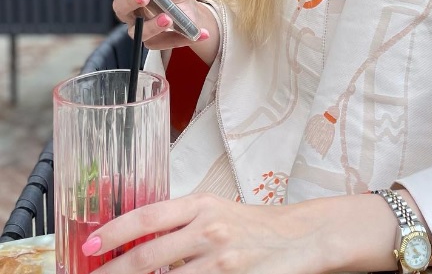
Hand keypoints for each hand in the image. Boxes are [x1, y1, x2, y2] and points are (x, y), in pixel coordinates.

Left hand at [81, 193, 323, 273]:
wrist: (301, 237)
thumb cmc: (254, 225)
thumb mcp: (216, 211)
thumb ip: (181, 223)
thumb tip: (138, 242)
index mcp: (201, 204)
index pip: (148, 216)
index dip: (115, 231)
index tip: (89, 245)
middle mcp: (208, 230)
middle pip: (147, 258)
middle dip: (113, 273)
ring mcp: (221, 262)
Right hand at [90, 0, 218, 64]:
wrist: (190, 9)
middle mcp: (128, 10)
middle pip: (119, 7)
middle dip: (130, 1)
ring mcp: (139, 28)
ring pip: (138, 32)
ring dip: (153, 25)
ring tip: (169, 18)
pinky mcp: (155, 42)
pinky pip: (166, 43)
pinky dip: (183, 37)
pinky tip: (199, 33)